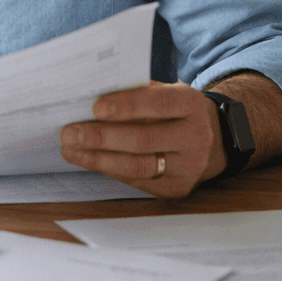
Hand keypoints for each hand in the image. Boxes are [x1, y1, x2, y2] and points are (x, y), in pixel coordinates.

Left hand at [59, 82, 222, 198]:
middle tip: (69, 133)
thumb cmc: (174, 110)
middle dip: (101, 137)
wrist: (212, 139)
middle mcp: (196, 137)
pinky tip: (88, 160)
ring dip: (98, 159)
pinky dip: (109, 170)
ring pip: (138, 166)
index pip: (158, 104)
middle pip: (143, 140)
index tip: (95, 107)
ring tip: (70, 150)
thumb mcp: (164, 92)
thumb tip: (88, 95)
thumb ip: (134, 92)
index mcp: (191, 104)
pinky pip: (138, 181)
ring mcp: (190, 167)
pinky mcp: (178, 188)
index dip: (126, 106)